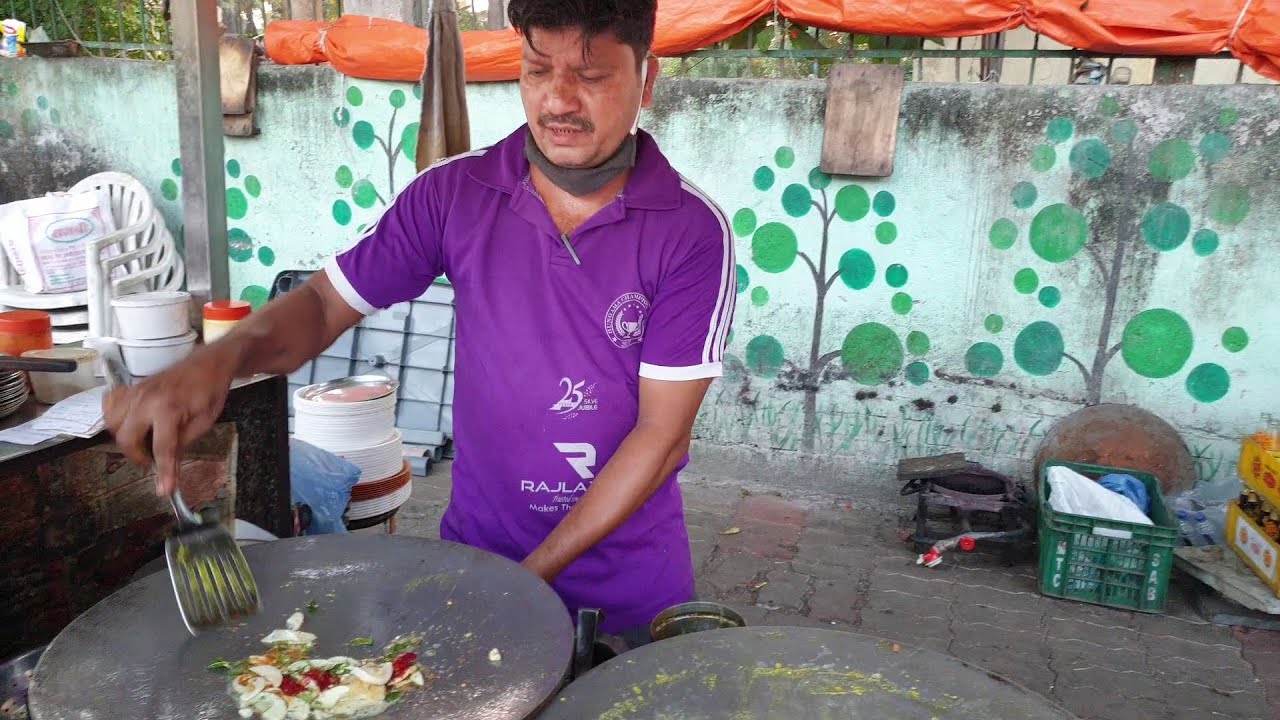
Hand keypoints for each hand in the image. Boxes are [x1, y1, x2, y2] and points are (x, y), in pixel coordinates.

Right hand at [102, 345, 236, 495]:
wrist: (207, 364)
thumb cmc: (209, 392)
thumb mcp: (204, 422)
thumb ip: (182, 444)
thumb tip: (168, 467)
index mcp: (168, 409)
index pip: (162, 448)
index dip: (164, 472)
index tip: (164, 490)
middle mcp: (146, 400)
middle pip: (127, 438)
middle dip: (138, 455)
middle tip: (152, 460)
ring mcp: (136, 391)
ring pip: (113, 423)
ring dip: (125, 438)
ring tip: (142, 441)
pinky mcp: (131, 387)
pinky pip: (110, 405)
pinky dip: (115, 417)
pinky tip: (129, 422)